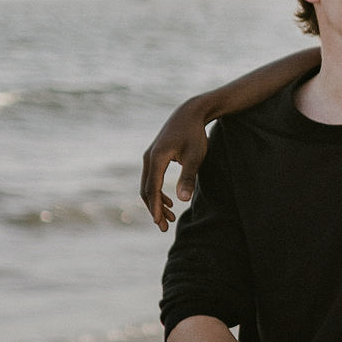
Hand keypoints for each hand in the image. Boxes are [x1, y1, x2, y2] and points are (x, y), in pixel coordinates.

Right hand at [139, 102, 214, 228]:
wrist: (189, 114)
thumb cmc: (195, 135)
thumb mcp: (195, 157)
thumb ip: (188, 177)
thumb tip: (182, 200)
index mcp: (157, 158)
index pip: (152, 188)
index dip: (155, 207)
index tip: (159, 223)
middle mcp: (148, 158)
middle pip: (146, 189)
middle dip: (154, 209)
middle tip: (164, 227)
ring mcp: (149, 156)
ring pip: (148, 185)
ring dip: (156, 202)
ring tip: (169, 218)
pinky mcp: (154, 156)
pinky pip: (151, 179)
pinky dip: (157, 193)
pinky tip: (169, 202)